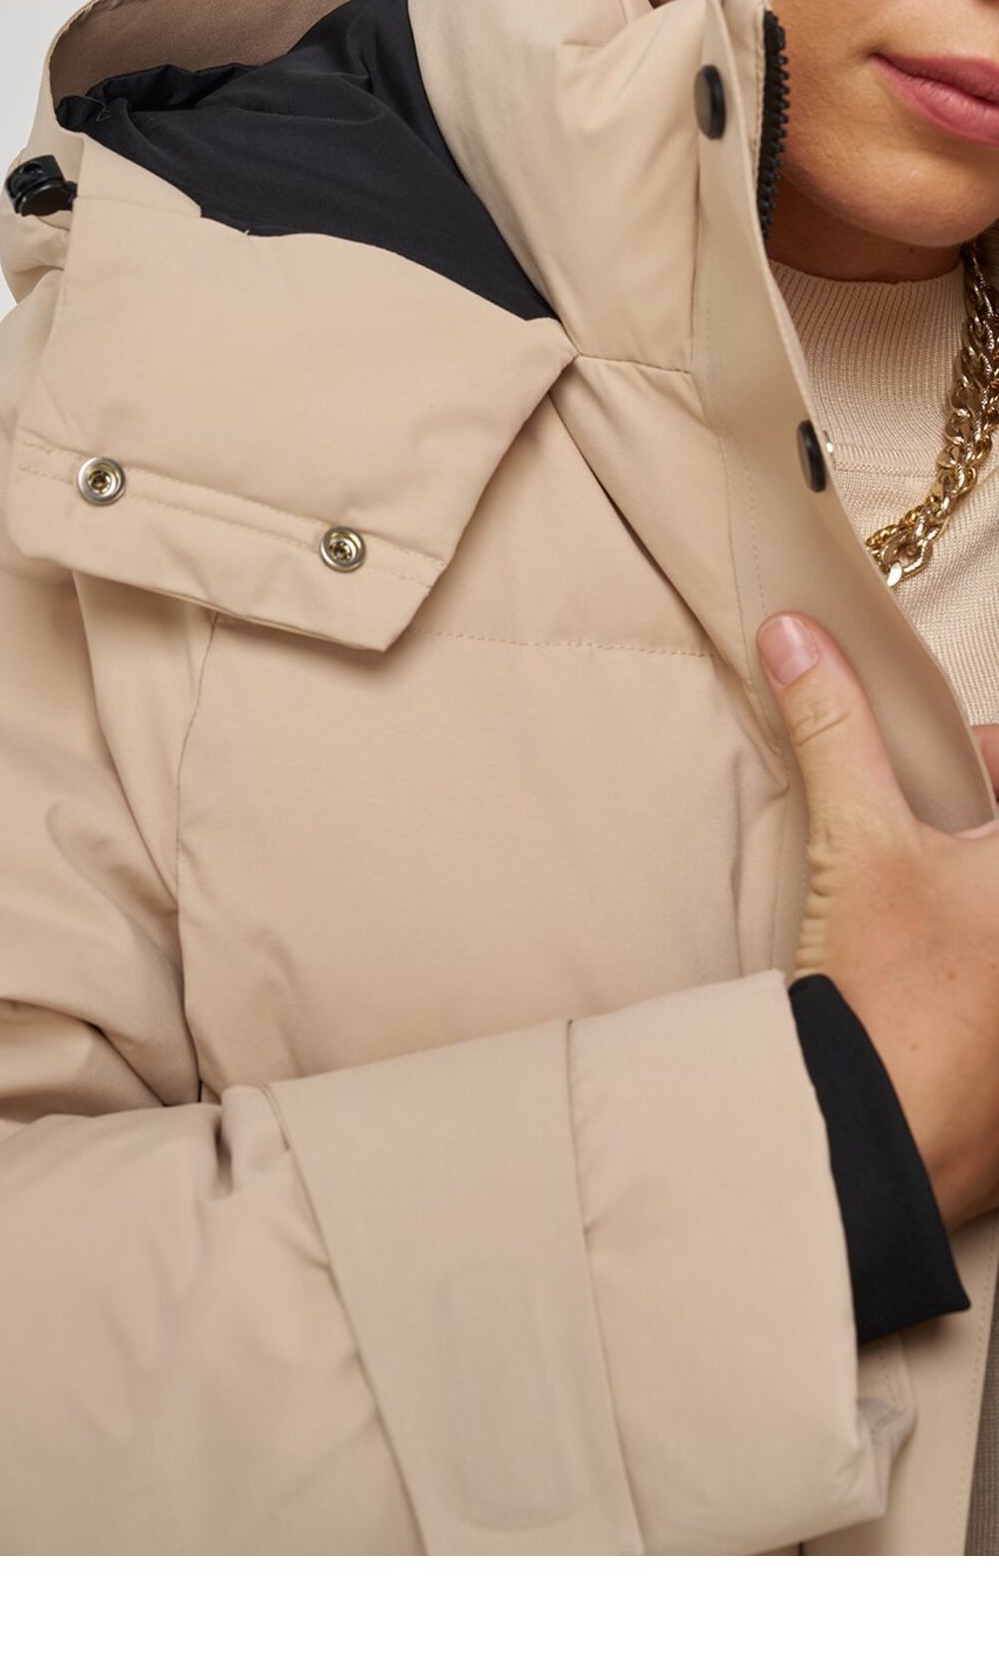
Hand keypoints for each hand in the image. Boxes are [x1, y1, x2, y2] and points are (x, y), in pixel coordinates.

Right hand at [757, 612, 998, 1236]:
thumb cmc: (893, 993)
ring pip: (991, 914)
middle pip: (998, 843)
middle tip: (931, 836)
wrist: (875, 1140)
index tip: (954, 766)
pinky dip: (970, 970)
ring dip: (970, 901)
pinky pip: (989, 989)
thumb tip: (795, 635)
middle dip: (973, 828)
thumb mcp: (858, 844)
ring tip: (927, 913)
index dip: (985, 759)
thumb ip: (835, 730)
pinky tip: (930, 982)